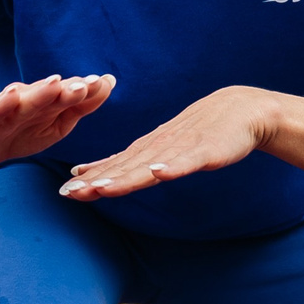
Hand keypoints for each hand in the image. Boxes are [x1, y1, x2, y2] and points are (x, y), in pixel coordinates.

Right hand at [0, 74, 114, 191]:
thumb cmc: (17, 132)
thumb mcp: (52, 126)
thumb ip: (77, 107)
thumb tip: (107, 84)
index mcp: (46, 106)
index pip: (69, 97)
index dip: (87, 90)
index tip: (107, 81)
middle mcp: (26, 103)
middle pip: (50, 96)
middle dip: (68, 89)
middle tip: (88, 83)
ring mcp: (3, 112)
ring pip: (24, 102)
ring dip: (39, 92)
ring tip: (55, 83)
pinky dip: (1, 104)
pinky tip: (11, 95)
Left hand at [59, 84, 271, 200]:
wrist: (238, 109)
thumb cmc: (197, 132)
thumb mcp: (156, 148)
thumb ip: (126, 164)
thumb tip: (89, 176)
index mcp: (146, 148)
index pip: (114, 166)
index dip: (90, 179)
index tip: (65, 192)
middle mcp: (158, 147)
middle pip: (125, 167)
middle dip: (98, 181)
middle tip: (72, 194)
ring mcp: (182, 148)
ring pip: (150, 165)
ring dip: (126, 177)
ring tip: (104, 189)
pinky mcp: (206, 151)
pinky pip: (188, 160)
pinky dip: (173, 166)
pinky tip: (161, 173)